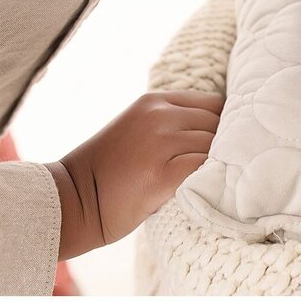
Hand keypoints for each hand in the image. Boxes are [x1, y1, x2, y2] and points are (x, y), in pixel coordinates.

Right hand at [46, 90, 223, 259]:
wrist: (71, 200)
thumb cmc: (106, 172)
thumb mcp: (137, 130)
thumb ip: (171, 123)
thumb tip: (220, 134)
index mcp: (154, 101)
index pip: (214, 104)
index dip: (227, 126)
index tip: (228, 146)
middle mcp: (159, 115)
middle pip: (218, 124)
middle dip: (226, 146)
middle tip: (227, 168)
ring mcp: (161, 142)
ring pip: (215, 146)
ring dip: (221, 164)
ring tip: (218, 181)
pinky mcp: (162, 173)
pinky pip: (206, 168)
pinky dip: (213, 178)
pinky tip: (209, 190)